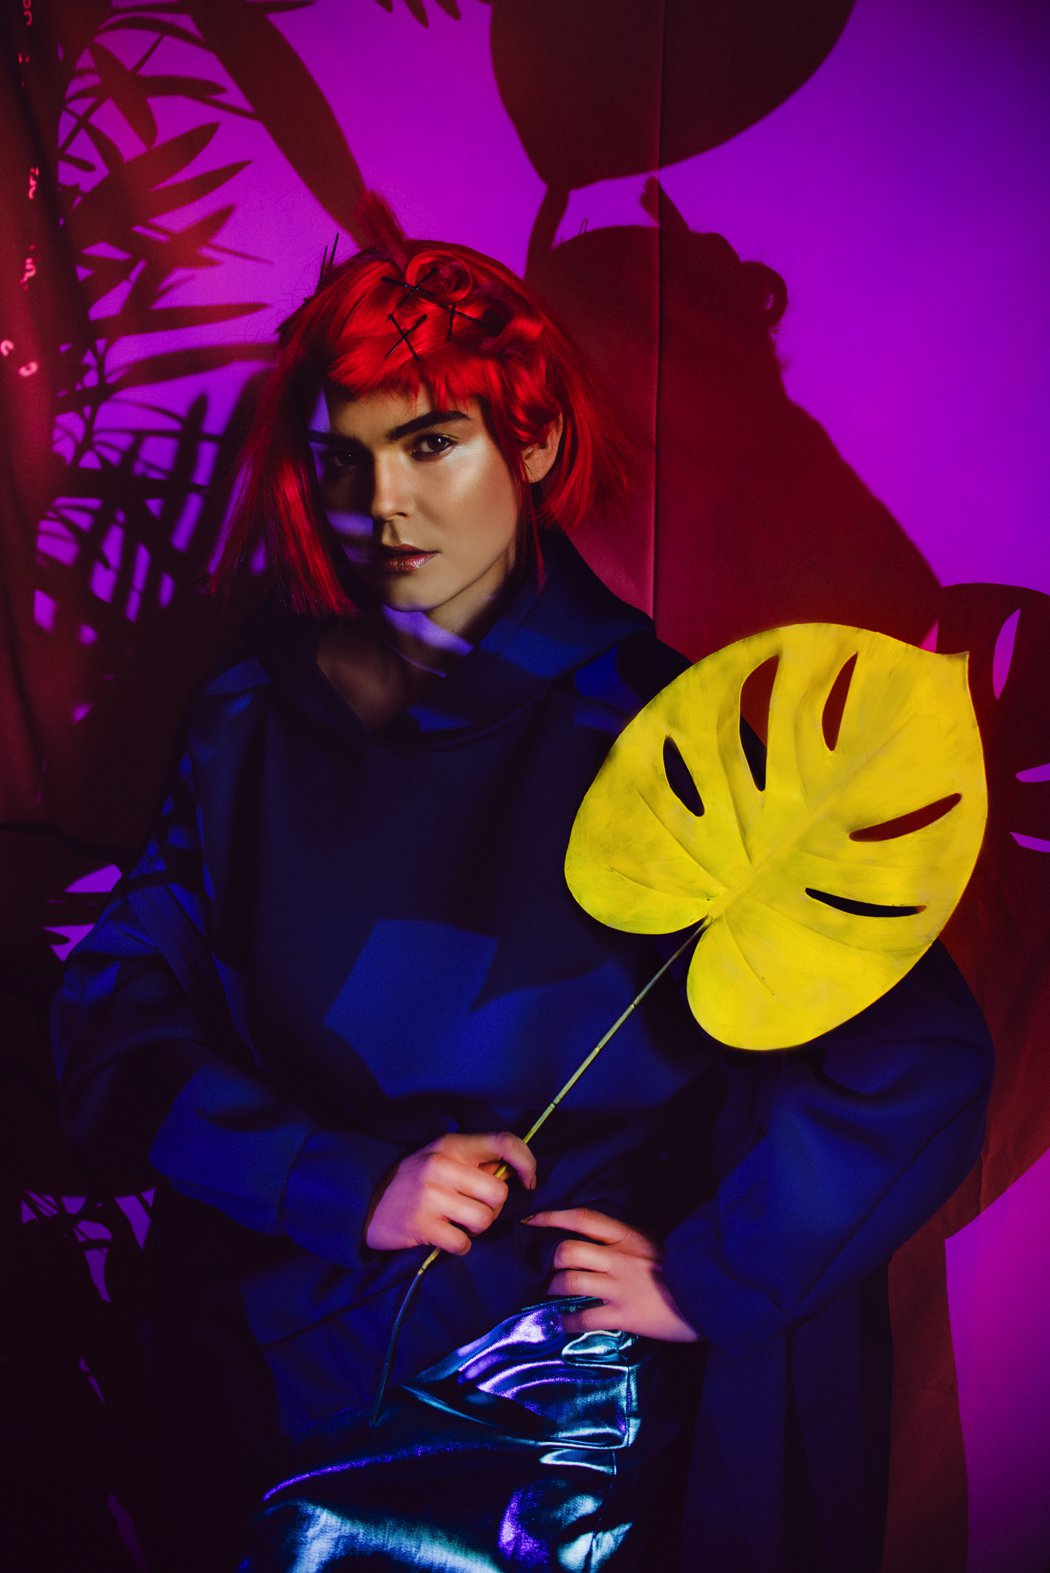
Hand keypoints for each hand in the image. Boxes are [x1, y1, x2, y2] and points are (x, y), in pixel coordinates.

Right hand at [365, 1132, 535, 1253]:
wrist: (362, 1205)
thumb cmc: (411, 1183)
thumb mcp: (439, 1160)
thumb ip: (473, 1164)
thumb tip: (513, 1174)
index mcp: (450, 1145)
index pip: (504, 1142)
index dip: (526, 1162)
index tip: (528, 1182)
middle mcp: (441, 1165)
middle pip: (498, 1192)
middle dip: (494, 1208)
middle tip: (475, 1210)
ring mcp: (430, 1195)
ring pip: (484, 1220)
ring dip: (476, 1230)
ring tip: (457, 1224)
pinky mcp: (421, 1225)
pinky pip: (463, 1243)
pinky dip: (459, 1246)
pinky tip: (444, 1237)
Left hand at [523, 1207, 699, 1342]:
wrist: (708, 1296)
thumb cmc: (681, 1268)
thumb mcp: (652, 1242)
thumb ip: (624, 1240)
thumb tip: (595, 1240)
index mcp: (626, 1235)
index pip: (581, 1218)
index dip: (551, 1216)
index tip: (530, 1220)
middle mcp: (618, 1257)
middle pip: (567, 1251)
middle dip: (548, 1260)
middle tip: (544, 1268)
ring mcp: (619, 1287)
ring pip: (569, 1282)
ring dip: (552, 1288)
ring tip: (549, 1293)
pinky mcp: (623, 1315)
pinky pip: (584, 1317)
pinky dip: (567, 1321)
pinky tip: (563, 1323)